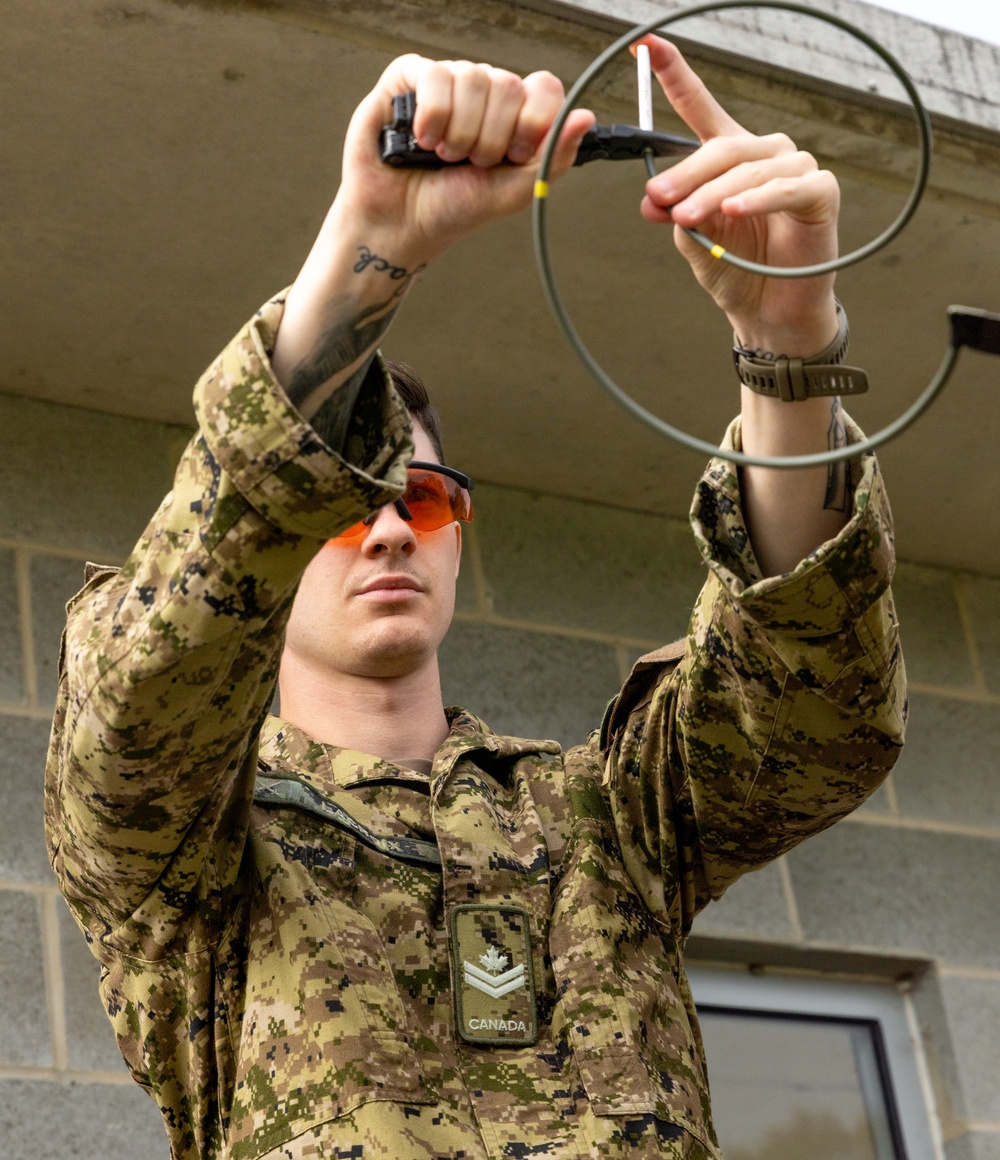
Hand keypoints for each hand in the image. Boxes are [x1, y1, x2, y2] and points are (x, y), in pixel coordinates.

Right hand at [335, 55, 594, 264]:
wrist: (401, 224)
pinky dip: (433, 115)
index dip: (534, 120)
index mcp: (512, 116)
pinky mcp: (410, 78)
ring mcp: (448, 82)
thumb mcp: (513, 192)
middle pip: (508, 85)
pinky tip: (423, 139)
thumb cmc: (451, 207)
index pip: (543, 87)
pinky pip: (436, 74)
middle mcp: (483, 94)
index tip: (516, 153)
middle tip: (472, 163)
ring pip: (474, 77)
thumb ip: (553, 157)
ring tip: (445, 156)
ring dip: (461, 132)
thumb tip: (586, 118)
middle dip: (492, 138)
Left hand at [636, 36, 839, 356]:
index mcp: (729, 159)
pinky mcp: (821, 193)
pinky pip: (788, 189)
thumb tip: (651, 199)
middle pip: (721, 147)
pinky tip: (734, 212)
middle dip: (686, 173)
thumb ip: (675, 214)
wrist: (769, 314)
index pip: (700, 108)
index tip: (645, 45)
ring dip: (714, 193)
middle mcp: (764, 154)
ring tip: (688, 218)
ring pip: (749, 170)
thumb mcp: (694, 242)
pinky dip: (758, 200)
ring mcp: (795, 169)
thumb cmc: (735, 272)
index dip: (676, 75)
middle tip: (657, 199)